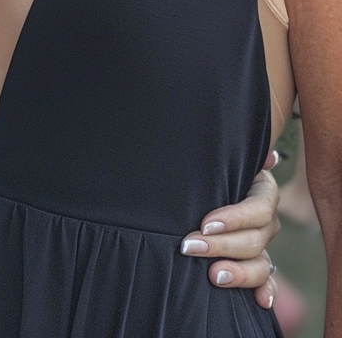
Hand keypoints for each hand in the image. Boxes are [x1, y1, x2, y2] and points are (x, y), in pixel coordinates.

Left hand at [180, 152, 279, 309]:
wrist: (194, 190)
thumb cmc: (203, 172)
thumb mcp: (213, 163)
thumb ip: (228, 158)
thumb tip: (268, 156)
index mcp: (261, 190)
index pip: (259, 208)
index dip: (235, 219)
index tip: (205, 223)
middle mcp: (266, 219)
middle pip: (255, 239)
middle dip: (220, 245)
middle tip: (189, 246)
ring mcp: (261, 245)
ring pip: (260, 264)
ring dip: (238, 272)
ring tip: (213, 275)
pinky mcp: (255, 266)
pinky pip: (267, 282)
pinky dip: (265, 292)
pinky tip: (260, 301)